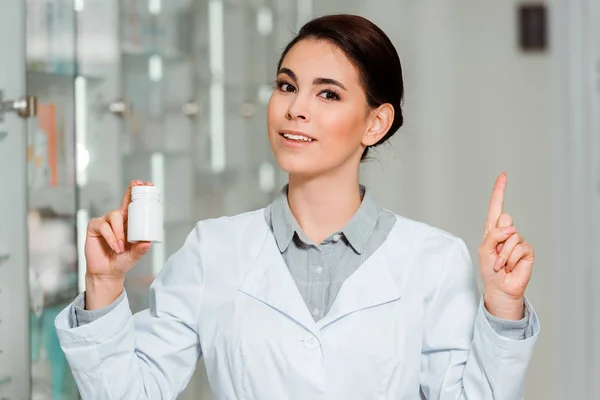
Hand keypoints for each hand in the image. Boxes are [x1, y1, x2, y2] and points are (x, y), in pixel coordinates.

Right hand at [84, 180, 152, 308]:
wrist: (107, 272)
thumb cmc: (121, 261)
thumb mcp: (134, 255)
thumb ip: (140, 249)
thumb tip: (148, 243)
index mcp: (128, 223)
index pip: (134, 205)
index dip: (138, 194)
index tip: (147, 184)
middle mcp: (117, 220)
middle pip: (124, 203)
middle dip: (131, 193)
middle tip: (137, 185)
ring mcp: (105, 222)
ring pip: (114, 216)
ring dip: (119, 232)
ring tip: (121, 247)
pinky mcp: (94, 228)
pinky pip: (103, 226)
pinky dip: (110, 236)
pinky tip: (114, 246)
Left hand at [478, 173, 534, 319]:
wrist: (500, 288)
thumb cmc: (490, 270)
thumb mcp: (484, 250)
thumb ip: (493, 236)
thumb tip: (511, 229)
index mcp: (493, 229)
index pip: (496, 207)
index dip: (499, 191)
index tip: (503, 175)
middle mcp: (506, 232)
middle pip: (504, 218)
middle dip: (498, 237)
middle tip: (496, 253)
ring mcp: (518, 240)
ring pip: (511, 236)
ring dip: (503, 254)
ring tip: (501, 264)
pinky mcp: (527, 250)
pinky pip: (519, 248)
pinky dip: (511, 259)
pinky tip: (510, 267)